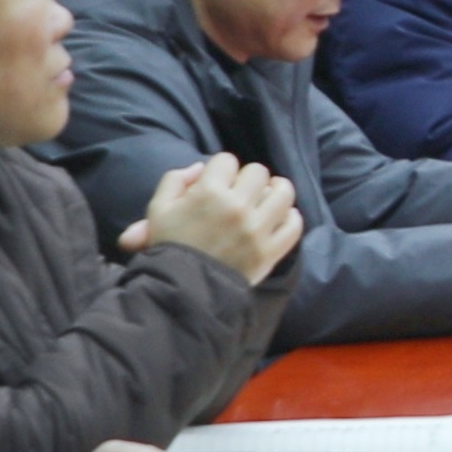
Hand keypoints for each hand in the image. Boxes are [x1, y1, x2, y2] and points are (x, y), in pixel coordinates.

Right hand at [135, 154, 302, 281]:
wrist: (183, 290)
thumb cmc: (169, 247)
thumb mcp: (158, 209)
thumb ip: (175, 180)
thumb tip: (201, 167)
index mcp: (208, 192)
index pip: (227, 160)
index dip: (221, 170)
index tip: (218, 183)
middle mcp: (237, 206)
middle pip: (257, 172)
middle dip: (247, 179)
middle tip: (241, 192)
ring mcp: (257, 229)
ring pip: (283, 193)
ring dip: (276, 191)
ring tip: (267, 197)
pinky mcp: (270, 251)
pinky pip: (294, 225)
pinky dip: (290, 218)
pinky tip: (279, 218)